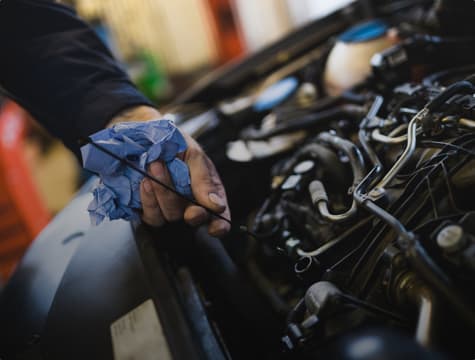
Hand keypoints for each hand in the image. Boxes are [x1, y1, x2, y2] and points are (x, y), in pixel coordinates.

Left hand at [109, 105, 230, 236]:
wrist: (144, 134)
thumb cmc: (174, 142)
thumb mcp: (194, 154)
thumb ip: (204, 179)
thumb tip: (216, 205)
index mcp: (207, 191)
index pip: (218, 216)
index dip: (219, 225)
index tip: (215, 227)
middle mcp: (189, 203)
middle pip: (194, 219)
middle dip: (189, 209)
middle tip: (182, 190)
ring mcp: (168, 207)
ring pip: (170, 216)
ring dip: (164, 193)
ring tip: (156, 167)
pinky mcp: (149, 209)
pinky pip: (151, 216)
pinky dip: (148, 199)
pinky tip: (146, 181)